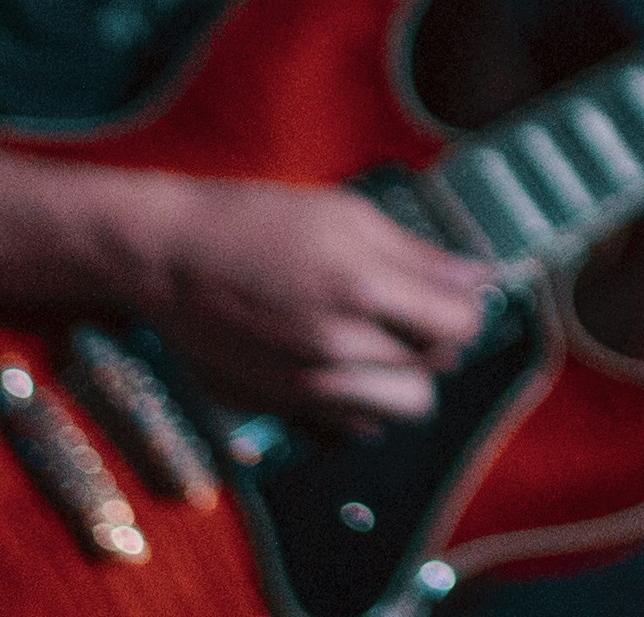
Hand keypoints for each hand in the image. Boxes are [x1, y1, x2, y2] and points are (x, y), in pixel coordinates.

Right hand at [139, 176, 493, 429]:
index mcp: (360, 285)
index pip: (458, 324)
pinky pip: (352, 428)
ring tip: (386, 344)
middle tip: (418, 314)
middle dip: (439, 343)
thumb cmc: (252, 221)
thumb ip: (416, 253)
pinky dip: (363, 405)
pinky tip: (347, 366)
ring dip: (406, 379)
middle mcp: (337, 343)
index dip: (469, 309)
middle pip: (435, 371)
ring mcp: (306, 382)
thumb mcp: (344, 214)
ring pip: (401, 409)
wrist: (166, 258)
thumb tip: (477, 276)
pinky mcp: (280, 405)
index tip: (458, 294)